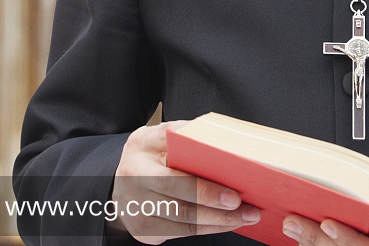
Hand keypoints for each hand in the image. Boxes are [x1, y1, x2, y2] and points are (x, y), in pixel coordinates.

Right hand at [109, 121, 260, 242]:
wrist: (121, 183)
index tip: (233, 187)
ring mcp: (137, 211)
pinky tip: (229, 222)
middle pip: (179, 201)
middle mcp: (134, 181)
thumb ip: (185, 136)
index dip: (203, 187)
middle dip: (215, 204)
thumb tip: (227, 145)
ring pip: (184, 221)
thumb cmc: (151, 155)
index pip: (172, 174)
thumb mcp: (159, 137)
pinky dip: (209, 228)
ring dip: (220, 220)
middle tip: (245, 207)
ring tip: (247, 216)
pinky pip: (183, 232)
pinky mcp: (145, 231)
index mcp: (139, 151)